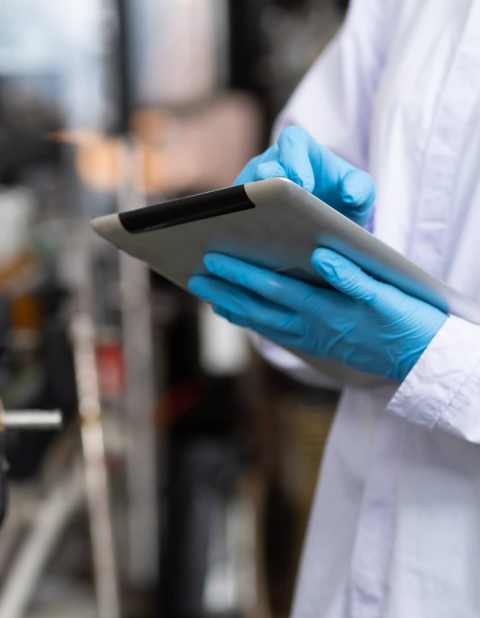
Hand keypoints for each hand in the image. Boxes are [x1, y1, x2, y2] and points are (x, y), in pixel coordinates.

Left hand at [189, 250, 446, 381]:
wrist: (422, 360)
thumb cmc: (408, 320)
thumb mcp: (388, 295)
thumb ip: (353, 276)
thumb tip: (319, 257)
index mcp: (326, 310)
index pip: (274, 289)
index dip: (242, 275)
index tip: (214, 261)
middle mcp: (312, 328)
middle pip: (259, 307)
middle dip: (226, 291)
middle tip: (196, 276)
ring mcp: (311, 339)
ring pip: (262, 322)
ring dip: (232, 307)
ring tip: (207, 293)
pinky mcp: (315, 344)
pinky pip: (274, 333)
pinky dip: (251, 322)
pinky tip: (236, 312)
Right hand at [237, 126, 375, 225]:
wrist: (325, 221)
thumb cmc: (341, 200)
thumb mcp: (360, 194)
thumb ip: (362, 189)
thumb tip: (350, 194)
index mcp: (300, 149)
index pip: (292, 141)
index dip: (294, 159)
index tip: (304, 185)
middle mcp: (272, 161)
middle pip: (262, 166)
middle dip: (268, 184)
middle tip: (277, 205)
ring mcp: (253, 184)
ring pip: (245, 191)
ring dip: (252, 207)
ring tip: (260, 227)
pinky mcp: (241, 206)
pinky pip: (235, 212)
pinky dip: (243, 224)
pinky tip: (253, 244)